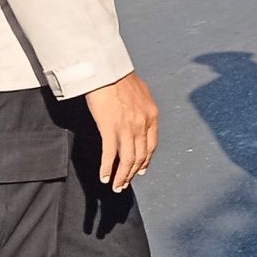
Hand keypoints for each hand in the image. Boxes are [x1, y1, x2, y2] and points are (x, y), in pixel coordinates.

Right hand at [85, 71, 159, 192]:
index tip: (141, 170)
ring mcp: (127, 128)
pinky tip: (104, 177)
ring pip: (127, 160)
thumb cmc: (120, 78)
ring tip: (116, 186)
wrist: (106, 71)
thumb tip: (140, 117)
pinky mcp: (110, 129)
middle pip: (140, 156)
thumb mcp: (141, 93)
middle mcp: (142, 125)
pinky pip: (110, 155)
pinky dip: (107, 168)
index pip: (151, 146)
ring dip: (122, 176)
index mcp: (151, 116)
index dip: (146, 161)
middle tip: (125, 183)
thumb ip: (142, 109)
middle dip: (132, 173)